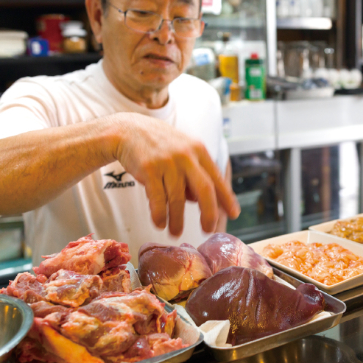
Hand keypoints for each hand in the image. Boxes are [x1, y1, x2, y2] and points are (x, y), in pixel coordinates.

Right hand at [111, 113, 239, 235]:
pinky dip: (159, 214)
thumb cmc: (159, 144)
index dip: (227, 198)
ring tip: (175, 232)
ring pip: (178, 199)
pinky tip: (160, 223)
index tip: (234, 213)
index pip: (217, 178)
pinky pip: (157, 199)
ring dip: (178, 220)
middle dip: (209, 213)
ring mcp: (168, 162)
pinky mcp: (149, 169)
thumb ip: (194, 175)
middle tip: (208, 229)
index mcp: (199, 150)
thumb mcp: (183, 152)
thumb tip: (200, 202)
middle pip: (205, 189)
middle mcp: (186, 155)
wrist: (128, 130)